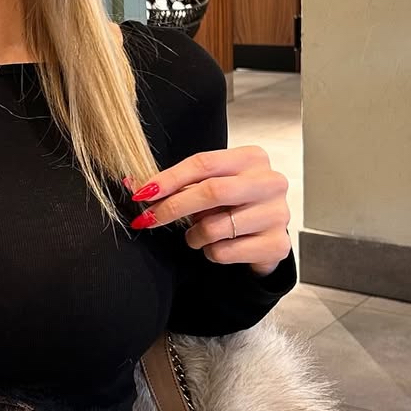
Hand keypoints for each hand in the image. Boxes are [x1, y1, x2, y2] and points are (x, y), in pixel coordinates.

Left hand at [124, 146, 290, 275]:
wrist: (263, 237)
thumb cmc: (231, 206)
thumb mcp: (207, 187)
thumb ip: (176, 184)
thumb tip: (132, 184)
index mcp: (252, 158)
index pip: (204, 163)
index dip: (169, 179)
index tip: (142, 193)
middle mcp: (270, 182)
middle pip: (211, 191)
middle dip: (172, 207)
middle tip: (149, 219)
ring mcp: (278, 214)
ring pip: (216, 227)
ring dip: (195, 235)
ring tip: (199, 234)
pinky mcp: (277, 245)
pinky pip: (225, 251)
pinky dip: (211, 253)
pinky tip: (220, 246)